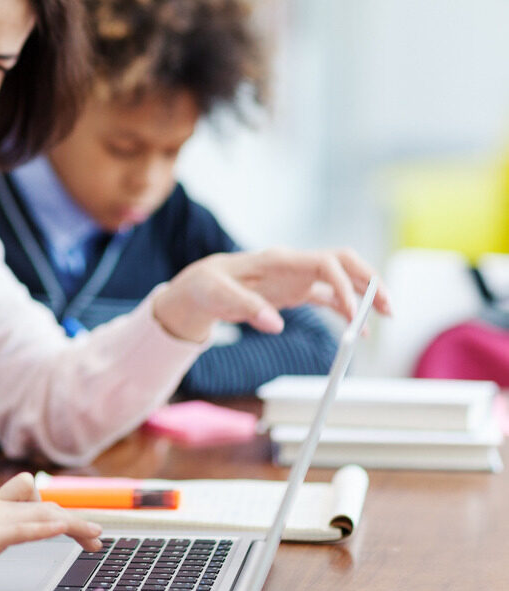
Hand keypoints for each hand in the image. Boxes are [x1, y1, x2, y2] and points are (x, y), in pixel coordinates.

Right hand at [0, 473, 101, 575]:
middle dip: (73, 520)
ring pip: (44, 514)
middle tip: (95, 537)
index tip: (68, 522)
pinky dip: (47, 527)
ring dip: (74, 523)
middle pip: (44, 504)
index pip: (25, 490)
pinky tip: (65, 529)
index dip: (50, 504)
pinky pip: (26, 528)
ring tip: (95, 536)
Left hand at [152, 247, 392, 342]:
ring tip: (386, 317)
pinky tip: (358, 330)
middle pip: (344, 263)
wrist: (202, 283)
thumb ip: (247, 308)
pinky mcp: (296, 290)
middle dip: (369, 282)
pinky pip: (330, 297)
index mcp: (280, 260)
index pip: (325, 262)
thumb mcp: (220, 297)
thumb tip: (276, 325)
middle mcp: (294, 264)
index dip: (345, 284)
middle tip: (389, 308)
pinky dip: (346, 310)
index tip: (354, 314)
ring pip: (342, 279)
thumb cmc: (208, 285)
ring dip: (365, 295)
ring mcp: (298, 276)